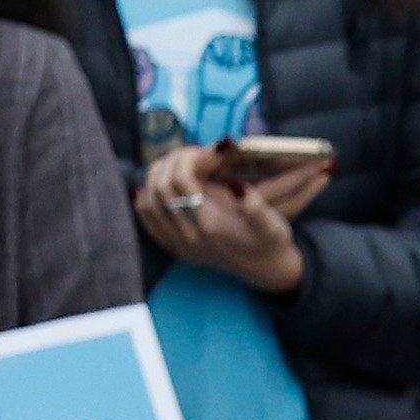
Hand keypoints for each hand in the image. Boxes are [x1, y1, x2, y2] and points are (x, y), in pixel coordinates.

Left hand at [138, 145, 310, 293]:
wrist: (265, 269)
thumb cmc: (271, 240)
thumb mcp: (273, 223)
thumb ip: (255, 206)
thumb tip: (238, 186)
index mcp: (212, 224)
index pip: (181, 180)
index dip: (186, 158)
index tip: (201, 149)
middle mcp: (189, 236)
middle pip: (161, 188)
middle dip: (170, 162)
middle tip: (188, 153)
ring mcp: (179, 244)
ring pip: (148, 202)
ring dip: (156, 177)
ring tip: (174, 164)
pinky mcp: (175, 248)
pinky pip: (148, 220)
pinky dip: (146, 198)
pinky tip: (155, 185)